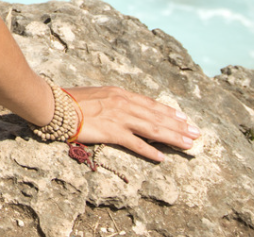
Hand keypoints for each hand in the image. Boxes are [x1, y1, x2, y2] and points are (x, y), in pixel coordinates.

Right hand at [63, 86, 199, 161]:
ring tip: (189, 145)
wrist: (57, 105)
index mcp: (120, 94)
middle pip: (157, 117)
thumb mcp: (97, 93)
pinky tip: (162, 158)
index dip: (169, 112)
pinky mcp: (113, 133)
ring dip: (173, 138)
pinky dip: (150, 152)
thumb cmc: (71, 99)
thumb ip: (112, 101)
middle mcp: (124, 104)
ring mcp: (120, 118)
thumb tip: (122, 107)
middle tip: (197, 133)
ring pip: (153, 129)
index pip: (151, 104)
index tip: (184, 117)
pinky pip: (136, 144)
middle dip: (179, 126)